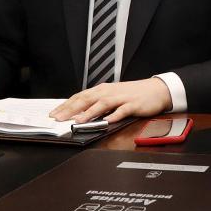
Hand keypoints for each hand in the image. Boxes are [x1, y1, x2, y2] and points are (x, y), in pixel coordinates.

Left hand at [50, 78, 172, 123]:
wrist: (156, 90)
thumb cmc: (133, 94)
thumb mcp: (112, 96)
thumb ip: (96, 103)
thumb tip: (78, 112)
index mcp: (102, 90)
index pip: (80, 97)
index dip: (66, 105)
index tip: (54, 114)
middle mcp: (109, 92)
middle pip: (87, 99)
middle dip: (71, 109)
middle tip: (59, 118)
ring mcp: (121, 98)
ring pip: (102, 104)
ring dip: (89, 112)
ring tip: (78, 120)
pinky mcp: (133, 105)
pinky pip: (123, 110)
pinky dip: (115, 115)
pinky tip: (108, 120)